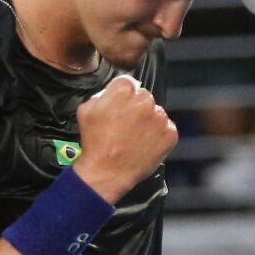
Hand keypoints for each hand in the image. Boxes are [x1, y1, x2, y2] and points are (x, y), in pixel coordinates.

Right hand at [73, 74, 176, 202]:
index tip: (119, 108)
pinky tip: (145, 144)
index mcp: (123, 90)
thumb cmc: (95, 142)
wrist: (107, 171)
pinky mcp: (169, 133)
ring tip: (135, 138)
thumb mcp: (85, 110)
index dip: (122, 96)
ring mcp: (159, 116)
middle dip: (137, 108)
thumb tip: (112, 93)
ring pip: (156, 113)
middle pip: (144, 97)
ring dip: (148, 122)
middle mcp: (145, 99)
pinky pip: (166, 129)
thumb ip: (101, 95)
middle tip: (127, 125)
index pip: (128, 83)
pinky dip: (158, 136)